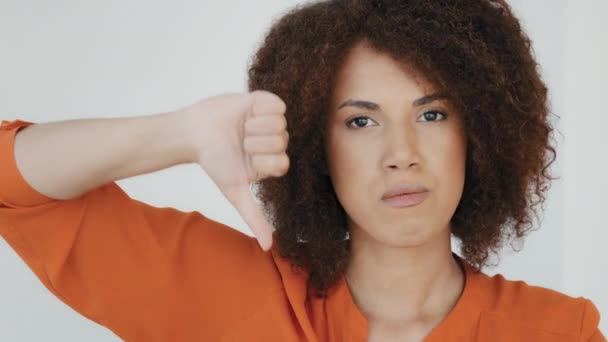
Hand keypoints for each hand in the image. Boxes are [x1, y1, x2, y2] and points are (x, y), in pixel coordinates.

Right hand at [179, 90, 288, 250]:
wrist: (194, 133)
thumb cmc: (215, 162)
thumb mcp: (235, 192)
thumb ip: (253, 216)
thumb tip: (267, 247)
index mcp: (272, 162)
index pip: (283, 163)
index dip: (263, 160)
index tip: (246, 158)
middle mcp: (275, 142)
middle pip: (282, 142)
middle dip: (257, 143)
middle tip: (241, 141)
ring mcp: (271, 121)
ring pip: (281, 123)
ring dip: (256, 126)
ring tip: (242, 127)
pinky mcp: (265, 101)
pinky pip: (278, 104)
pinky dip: (261, 109)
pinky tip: (247, 113)